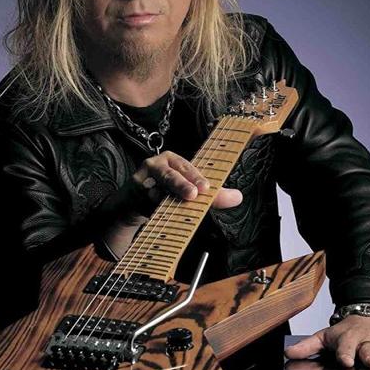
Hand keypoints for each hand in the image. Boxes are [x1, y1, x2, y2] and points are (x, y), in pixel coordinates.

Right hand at [127, 151, 241, 219]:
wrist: (133, 205)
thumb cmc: (165, 195)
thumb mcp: (190, 193)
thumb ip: (213, 196)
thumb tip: (237, 197)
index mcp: (173, 160)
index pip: (187, 167)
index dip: (196, 176)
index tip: (206, 188)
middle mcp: (157, 164)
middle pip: (170, 173)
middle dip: (182, 184)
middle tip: (193, 194)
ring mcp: (142, 176)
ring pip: (154, 186)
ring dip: (165, 194)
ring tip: (174, 203)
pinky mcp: (132, 189)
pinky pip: (142, 196)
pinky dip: (150, 203)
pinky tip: (156, 209)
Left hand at [284, 314, 369, 369]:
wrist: (365, 317)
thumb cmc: (342, 337)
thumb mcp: (323, 342)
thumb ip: (306, 351)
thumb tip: (285, 356)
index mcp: (347, 342)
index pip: (345, 350)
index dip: (345, 356)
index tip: (345, 362)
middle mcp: (366, 343)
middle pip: (368, 352)